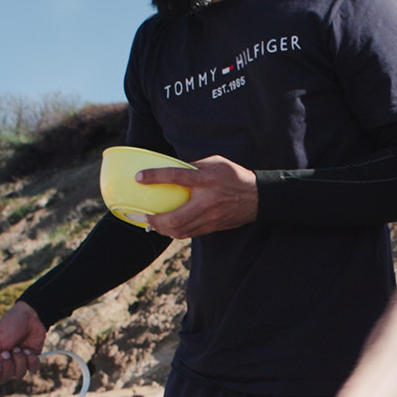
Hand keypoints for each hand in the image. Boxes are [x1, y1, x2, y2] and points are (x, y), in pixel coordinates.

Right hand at [0, 301, 45, 384]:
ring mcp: (18, 362)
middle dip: (7, 365)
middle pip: (3, 378)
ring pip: (19, 375)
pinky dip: (31, 360)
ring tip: (19, 347)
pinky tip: (28, 350)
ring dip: (19, 360)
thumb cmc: (9, 325)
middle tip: (7, 351)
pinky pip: (32, 370)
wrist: (31, 315)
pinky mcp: (31, 360)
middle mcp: (3, 363)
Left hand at [142, 155, 256, 237]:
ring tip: (152, 222)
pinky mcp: (212, 227)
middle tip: (143, 214)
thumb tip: (173, 168)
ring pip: (180, 230)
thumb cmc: (235, 176)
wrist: (258, 197)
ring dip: (163, 229)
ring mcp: (210, 217)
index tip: (139, 177)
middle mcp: (207, 201)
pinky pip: (189, 233)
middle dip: (155, 220)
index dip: (155, 177)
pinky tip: (168, 228)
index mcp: (207, 180)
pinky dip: (175, 232)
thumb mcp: (216, 162)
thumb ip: (194, 166)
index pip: (177, 177)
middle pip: (175, 218)